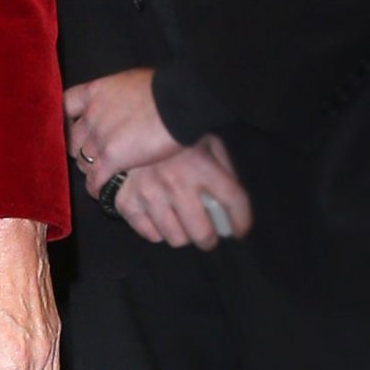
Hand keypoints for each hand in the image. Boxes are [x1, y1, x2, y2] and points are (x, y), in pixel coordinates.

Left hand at [63, 70, 178, 188]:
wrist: (179, 102)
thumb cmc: (165, 89)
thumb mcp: (132, 82)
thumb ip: (117, 96)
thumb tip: (121, 105)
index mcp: (95, 92)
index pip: (65, 105)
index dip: (66, 119)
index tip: (73, 127)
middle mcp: (91, 115)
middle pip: (73, 138)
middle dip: (81, 148)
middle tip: (92, 155)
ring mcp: (99, 138)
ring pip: (83, 160)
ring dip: (89, 169)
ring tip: (99, 175)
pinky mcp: (111, 158)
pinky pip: (95, 178)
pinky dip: (95, 186)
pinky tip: (100, 191)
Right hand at [110, 135, 253, 249]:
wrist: (130, 129)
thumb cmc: (176, 141)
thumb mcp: (208, 144)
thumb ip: (224, 171)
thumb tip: (233, 209)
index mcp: (200, 163)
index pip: (232, 200)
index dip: (241, 221)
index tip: (239, 231)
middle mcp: (175, 181)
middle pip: (201, 232)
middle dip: (209, 239)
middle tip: (207, 235)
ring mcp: (149, 193)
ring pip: (176, 239)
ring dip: (183, 235)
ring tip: (181, 222)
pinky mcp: (127, 202)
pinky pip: (151, 235)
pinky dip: (158, 230)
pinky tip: (160, 216)